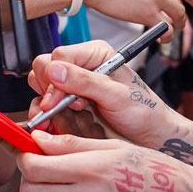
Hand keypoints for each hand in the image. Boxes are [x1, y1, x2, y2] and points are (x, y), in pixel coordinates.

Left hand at [17, 136, 192, 191]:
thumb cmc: (154, 169)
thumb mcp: (115, 147)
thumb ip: (72, 144)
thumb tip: (37, 139)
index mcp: (92, 170)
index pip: (34, 168)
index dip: (26, 158)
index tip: (32, 153)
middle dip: (31, 179)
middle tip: (45, 169)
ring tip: (71, 185)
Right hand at [27, 40, 192, 156]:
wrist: (150, 137)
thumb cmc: (143, 112)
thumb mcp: (116, 95)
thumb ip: (85, 81)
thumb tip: (55, 70)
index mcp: (96, 54)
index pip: (58, 56)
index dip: (53, 78)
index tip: (57, 100)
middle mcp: (82, 67)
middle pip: (44, 69)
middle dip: (50, 91)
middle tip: (63, 108)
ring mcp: (73, 86)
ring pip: (41, 88)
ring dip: (51, 105)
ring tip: (72, 115)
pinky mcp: (69, 104)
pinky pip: (47, 106)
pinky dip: (52, 117)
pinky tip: (69, 123)